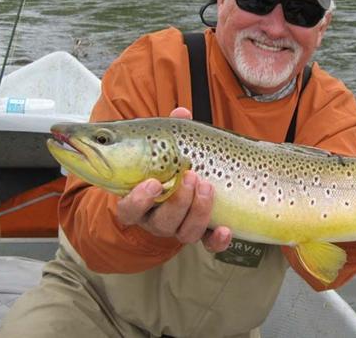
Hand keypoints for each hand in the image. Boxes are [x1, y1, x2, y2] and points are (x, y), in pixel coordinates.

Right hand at [116, 107, 231, 251]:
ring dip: (197, 211)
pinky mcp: (202, 234)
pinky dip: (217, 240)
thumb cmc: (167, 165)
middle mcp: (157, 219)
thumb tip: (182, 111)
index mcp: (139, 201)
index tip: (152, 182)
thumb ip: (171, 132)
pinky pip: (208, 245)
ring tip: (207, 186)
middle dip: (179, 200)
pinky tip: (225, 230)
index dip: (138, 200)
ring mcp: (179, 228)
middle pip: (163, 221)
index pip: (129, 209)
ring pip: (185, 232)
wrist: (178, 186)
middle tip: (191, 175)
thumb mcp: (165, 148)